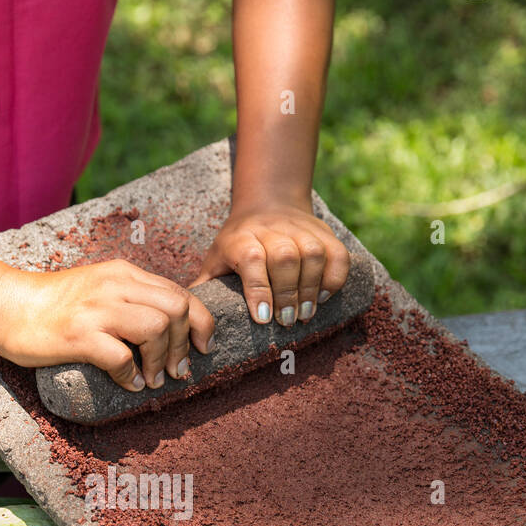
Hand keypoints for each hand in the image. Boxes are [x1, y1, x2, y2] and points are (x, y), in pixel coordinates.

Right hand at [0, 259, 214, 392]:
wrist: (6, 306)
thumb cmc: (53, 304)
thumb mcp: (98, 288)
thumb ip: (130, 298)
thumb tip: (167, 327)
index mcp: (123, 273)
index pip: (179, 292)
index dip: (201, 322)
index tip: (203, 347)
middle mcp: (114, 286)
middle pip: (176, 308)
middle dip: (185, 344)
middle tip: (177, 370)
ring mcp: (97, 309)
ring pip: (156, 328)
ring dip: (160, 360)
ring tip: (151, 379)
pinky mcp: (79, 335)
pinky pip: (122, 357)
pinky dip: (131, 375)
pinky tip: (127, 384)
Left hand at [193, 200, 350, 326]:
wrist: (268, 203)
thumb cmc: (236, 244)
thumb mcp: (215, 259)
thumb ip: (205, 287)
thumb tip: (188, 322)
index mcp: (240, 238)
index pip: (252, 259)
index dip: (259, 289)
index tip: (264, 319)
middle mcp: (271, 229)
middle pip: (285, 257)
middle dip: (287, 294)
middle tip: (286, 322)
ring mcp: (300, 228)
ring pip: (313, 254)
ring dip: (311, 288)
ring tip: (305, 314)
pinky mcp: (323, 232)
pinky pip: (337, 254)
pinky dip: (334, 277)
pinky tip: (322, 296)